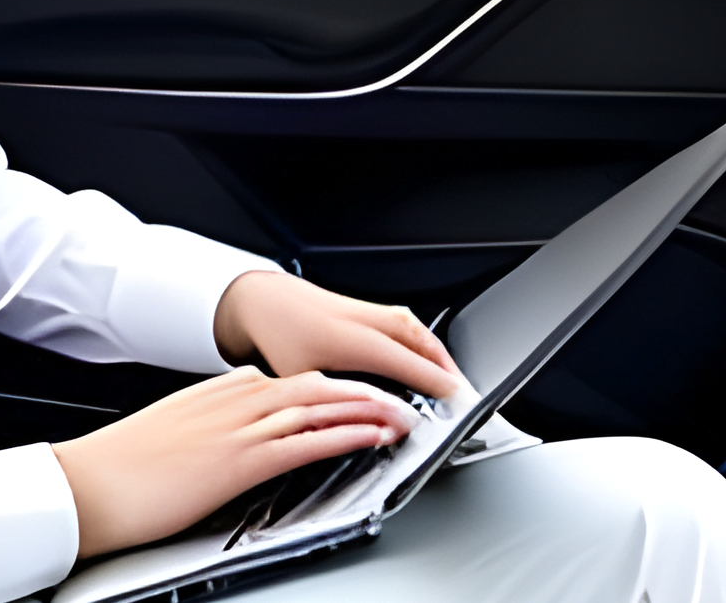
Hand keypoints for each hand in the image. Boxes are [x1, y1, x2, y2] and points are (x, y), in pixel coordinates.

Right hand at [51, 366, 418, 556]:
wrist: (91, 482)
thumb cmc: (122, 465)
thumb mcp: (172, 431)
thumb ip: (208, 425)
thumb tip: (229, 437)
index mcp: (215, 392)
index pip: (285, 379)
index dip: (328, 385)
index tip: (354, 392)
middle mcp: (231, 399)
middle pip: (311, 384)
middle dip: (359, 389)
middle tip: (395, 398)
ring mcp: (237, 427)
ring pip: (317, 406)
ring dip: (366, 409)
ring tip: (401, 415)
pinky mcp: (240, 459)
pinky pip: (306, 442)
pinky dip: (346, 435)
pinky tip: (371, 438)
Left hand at [213, 270, 460, 400]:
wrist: (260, 298)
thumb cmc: (276, 337)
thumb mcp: (300, 381)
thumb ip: (333, 405)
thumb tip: (363, 427)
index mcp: (351, 340)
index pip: (409, 364)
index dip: (437, 386)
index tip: (458, 403)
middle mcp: (365, 320)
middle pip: (420, 344)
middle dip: (446, 370)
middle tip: (466, 398)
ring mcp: (367, 309)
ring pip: (415, 330)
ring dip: (437, 355)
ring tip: (452, 380)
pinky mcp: (365, 306)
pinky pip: (405, 323)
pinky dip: (422, 341)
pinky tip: (425, 356)